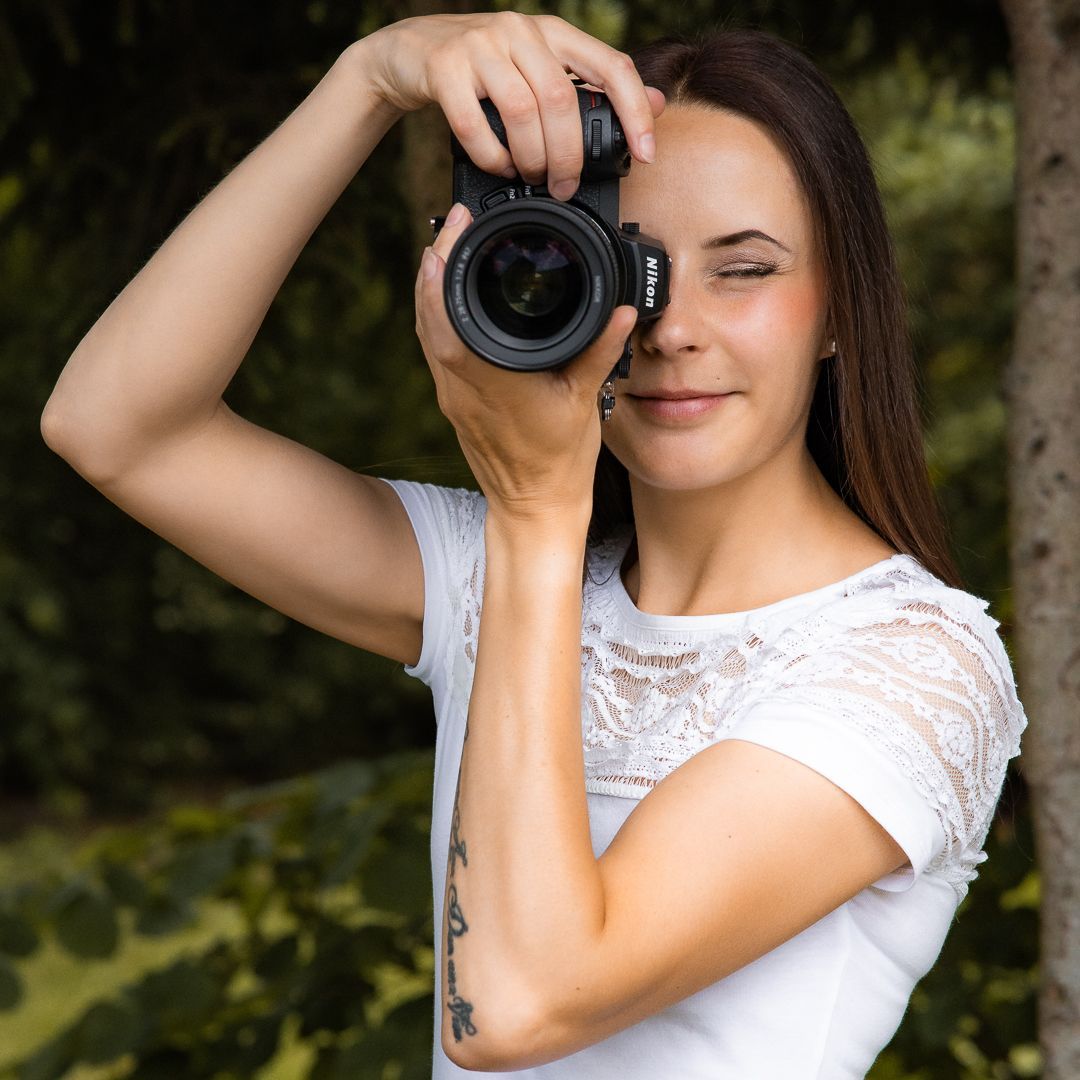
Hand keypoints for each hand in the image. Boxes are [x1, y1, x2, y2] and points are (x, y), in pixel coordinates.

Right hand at [364, 11, 664, 200]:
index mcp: (554, 33)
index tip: (645, 153)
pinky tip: (499, 166)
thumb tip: (656, 102)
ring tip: (530, 176)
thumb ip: (592, 86)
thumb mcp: (542, 69)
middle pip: (561, 99)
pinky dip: (492, 157)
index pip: (611, 65)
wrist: (411, 52)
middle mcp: (520, 31)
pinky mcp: (445, 68)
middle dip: (568, 154)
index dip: (634, 111)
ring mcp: (480, 46)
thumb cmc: (485, 68)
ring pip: (521, 111)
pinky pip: (474, 125)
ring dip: (531, 157)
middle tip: (564, 185)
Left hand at [415, 201, 637, 524]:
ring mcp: (451, 396)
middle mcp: (459, 385)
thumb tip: (622, 311)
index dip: (444, 267)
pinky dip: (439, 316)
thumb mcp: (585, 400)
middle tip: (456, 226)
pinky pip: (436, 349)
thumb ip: (599, 350)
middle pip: (428, 314)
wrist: (534, 506)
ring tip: (451, 251)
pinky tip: (455, 299)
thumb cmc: (558, 461)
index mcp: (488, 379)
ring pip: (427, 330)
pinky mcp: (454, 403)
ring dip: (433, 288)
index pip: (448, 313)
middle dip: (437, 264)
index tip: (457, 229)